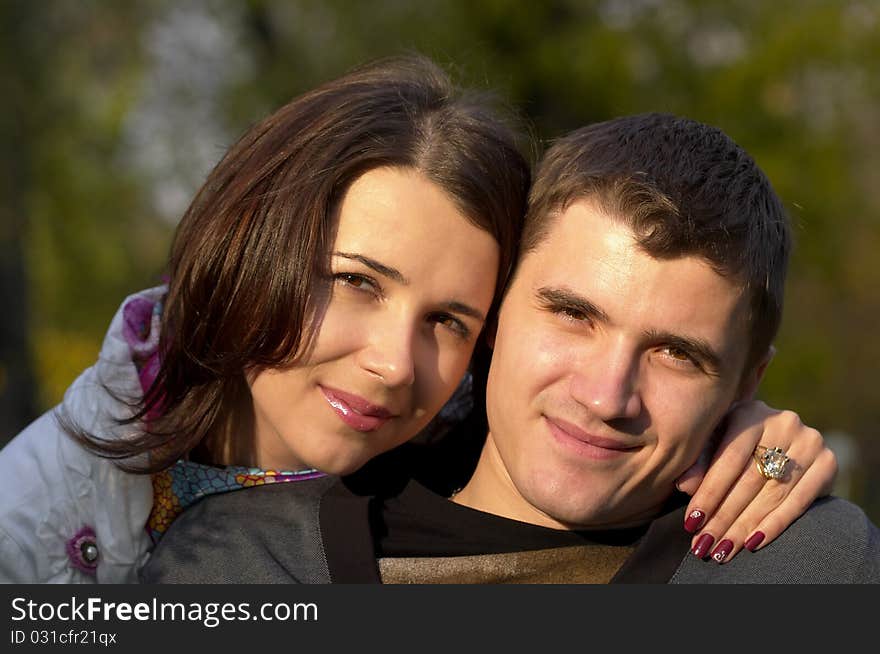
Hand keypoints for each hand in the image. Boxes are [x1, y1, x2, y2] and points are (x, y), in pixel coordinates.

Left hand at [674, 401, 836, 562]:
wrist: (783, 440)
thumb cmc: (736, 444)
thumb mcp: (715, 445)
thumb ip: (699, 463)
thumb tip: (684, 486)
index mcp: (749, 412)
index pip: (728, 460)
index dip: (709, 493)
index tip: (691, 522)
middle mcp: (783, 422)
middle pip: (749, 480)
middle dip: (723, 517)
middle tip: (704, 545)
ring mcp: (809, 441)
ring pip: (771, 494)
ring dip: (744, 527)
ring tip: (723, 550)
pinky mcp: (828, 463)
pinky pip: (798, 502)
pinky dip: (774, 525)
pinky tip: (753, 543)